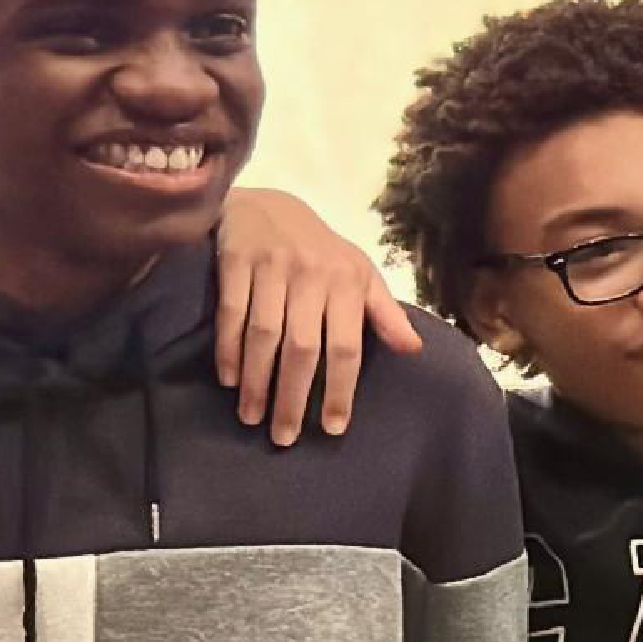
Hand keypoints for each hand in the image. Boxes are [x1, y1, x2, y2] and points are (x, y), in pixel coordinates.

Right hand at [217, 187, 421, 445]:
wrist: (265, 204)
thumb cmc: (320, 250)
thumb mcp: (359, 273)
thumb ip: (384, 312)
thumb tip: (413, 349)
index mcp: (348, 282)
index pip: (347, 346)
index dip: (340, 389)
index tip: (332, 428)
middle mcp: (312, 275)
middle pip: (303, 348)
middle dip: (292, 397)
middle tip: (284, 437)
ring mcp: (273, 267)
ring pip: (264, 335)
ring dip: (257, 381)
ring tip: (252, 418)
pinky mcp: (236, 261)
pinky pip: (232, 314)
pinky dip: (229, 350)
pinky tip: (230, 380)